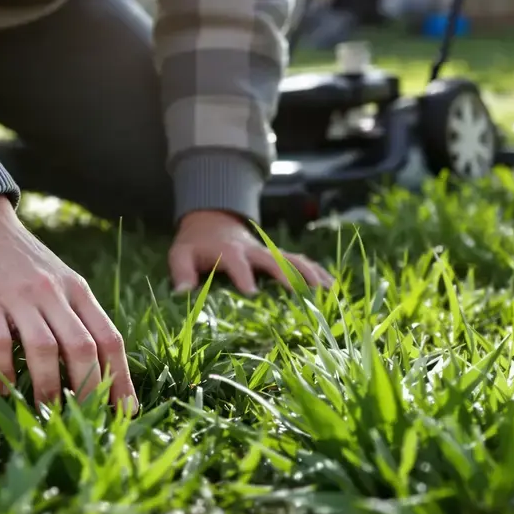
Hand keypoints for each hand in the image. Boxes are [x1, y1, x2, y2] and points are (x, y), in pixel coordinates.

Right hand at [0, 196, 136, 410]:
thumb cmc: (19, 261)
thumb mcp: (57, 280)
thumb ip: (74, 315)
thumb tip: (95, 368)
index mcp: (76, 291)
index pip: (109, 338)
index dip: (120, 378)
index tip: (125, 412)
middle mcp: (53, 293)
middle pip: (82, 347)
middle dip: (88, 390)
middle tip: (85, 422)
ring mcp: (19, 296)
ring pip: (44, 348)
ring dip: (47, 387)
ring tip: (44, 414)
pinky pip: (0, 342)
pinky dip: (5, 371)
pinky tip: (4, 390)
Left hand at [168, 210, 332, 294]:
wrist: (212, 221)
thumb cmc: (195, 244)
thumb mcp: (180, 254)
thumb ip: (180, 271)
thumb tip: (182, 293)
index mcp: (228, 251)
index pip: (236, 262)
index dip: (243, 276)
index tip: (251, 293)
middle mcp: (253, 249)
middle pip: (273, 259)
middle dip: (287, 274)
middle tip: (299, 293)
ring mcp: (268, 251)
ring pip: (293, 259)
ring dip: (310, 273)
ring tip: (327, 291)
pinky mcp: (278, 255)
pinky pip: (300, 262)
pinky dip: (316, 272)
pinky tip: (332, 287)